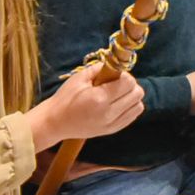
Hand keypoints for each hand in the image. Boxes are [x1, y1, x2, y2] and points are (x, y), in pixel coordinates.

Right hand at [28, 68, 144, 150]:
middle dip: (130, 85)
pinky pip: (133, 116)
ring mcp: (112, 124)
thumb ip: (100, 68)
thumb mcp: (80, 78)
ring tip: (117, 95)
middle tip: (116, 84)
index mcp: (100, 98)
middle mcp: (109, 113)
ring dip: (131, 97)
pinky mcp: (112, 130)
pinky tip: (117, 104)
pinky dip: (130, 107)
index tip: (114, 75)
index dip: (124, 75)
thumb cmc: (65, 97)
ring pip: (138, 106)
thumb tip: (116, 63)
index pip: (129, 82)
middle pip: (137, 94)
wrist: (56, 122)